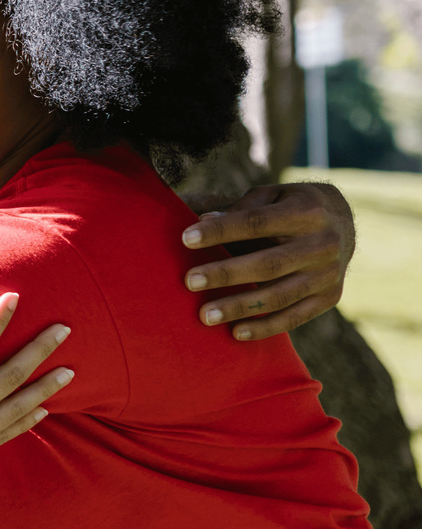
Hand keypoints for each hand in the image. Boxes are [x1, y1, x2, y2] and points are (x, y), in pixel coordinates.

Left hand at [181, 182, 353, 340]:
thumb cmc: (290, 206)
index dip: (221, 231)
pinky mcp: (330, 297)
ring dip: (240, 307)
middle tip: (190, 281)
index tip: (186, 239)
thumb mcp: (270, 196)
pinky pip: (295, 317)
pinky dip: (265, 327)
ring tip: (205, 315)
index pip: (256, 222)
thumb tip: (201, 220)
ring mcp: (329, 274)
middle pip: (269, 264)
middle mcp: (323, 243)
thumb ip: (239, 209)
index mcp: (306, 211)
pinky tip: (236, 332)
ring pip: (280, 296)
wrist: (343, 221)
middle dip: (226, 274)